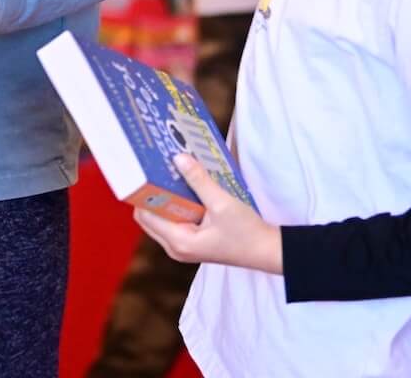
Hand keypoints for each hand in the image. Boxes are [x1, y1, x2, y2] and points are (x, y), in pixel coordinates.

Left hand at [134, 154, 282, 273]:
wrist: (269, 252)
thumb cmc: (248, 233)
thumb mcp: (222, 203)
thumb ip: (199, 181)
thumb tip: (178, 158)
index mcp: (178, 242)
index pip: (145, 214)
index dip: (142, 192)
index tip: (144, 170)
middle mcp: (175, 248)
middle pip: (149, 216)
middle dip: (152, 193)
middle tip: (157, 168)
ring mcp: (183, 247)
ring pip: (162, 218)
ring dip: (165, 197)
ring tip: (171, 173)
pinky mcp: (192, 242)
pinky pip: (174, 221)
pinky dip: (177, 205)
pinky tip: (185, 187)